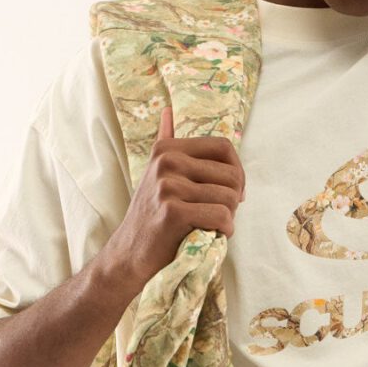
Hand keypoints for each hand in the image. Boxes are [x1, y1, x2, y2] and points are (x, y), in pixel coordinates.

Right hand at [106, 100, 245, 295]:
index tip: (233, 192)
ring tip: (211, 226)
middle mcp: (166, 162)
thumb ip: (166, 143)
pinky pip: (221, 216)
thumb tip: (168, 110)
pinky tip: (211, 236)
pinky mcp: (173, 211)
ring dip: (229, 218)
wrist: (129, 256)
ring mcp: (168, 186)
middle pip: (231, 174)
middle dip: (234, 199)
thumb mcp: (156, 175)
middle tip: (219, 215)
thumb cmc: (152, 217)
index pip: (224, 147)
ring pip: (229, 197)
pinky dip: (224, 231)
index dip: (237, 172)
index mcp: (167, 149)